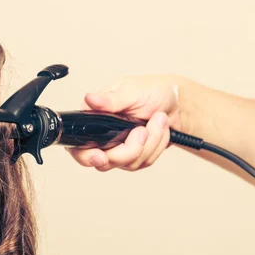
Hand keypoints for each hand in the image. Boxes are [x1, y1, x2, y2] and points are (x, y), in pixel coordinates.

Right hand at [66, 74, 182, 171]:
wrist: (176, 103)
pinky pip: (142, 162)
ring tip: (157, 121)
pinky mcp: (134, 156)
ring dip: (149, 143)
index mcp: (93, 118)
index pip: (78, 146)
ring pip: (126, 163)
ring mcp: (118, 148)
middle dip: (126, 151)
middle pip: (103, 162)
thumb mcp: (131, 91)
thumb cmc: (152, 91)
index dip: (86, 156)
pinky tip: (160, 130)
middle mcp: (101, 136)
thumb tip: (89, 99)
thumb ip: (109, 100)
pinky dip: (156, 146)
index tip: (101, 156)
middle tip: (141, 133)